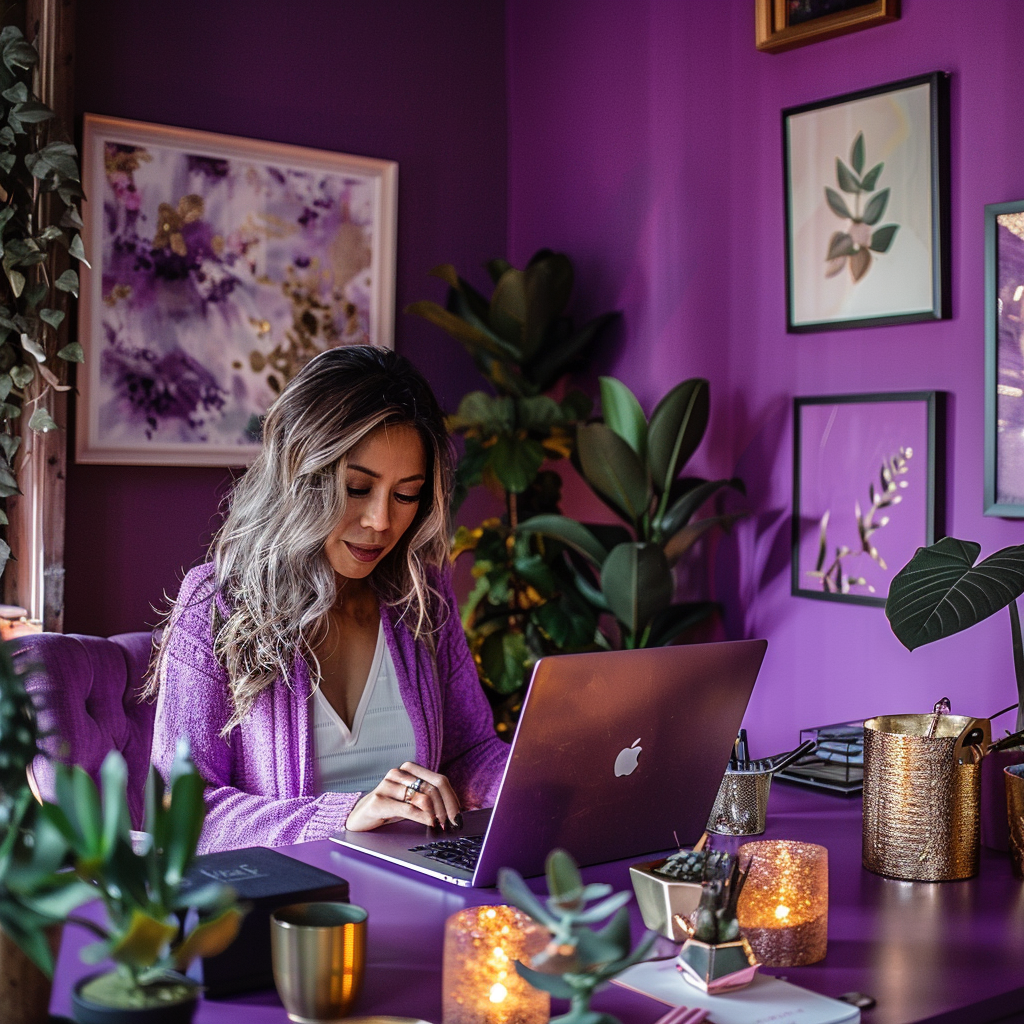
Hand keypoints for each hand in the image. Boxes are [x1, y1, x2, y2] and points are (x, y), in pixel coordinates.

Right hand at [344, 761, 461, 831]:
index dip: (452, 798)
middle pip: (433, 788)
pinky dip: (421, 817)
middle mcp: (399, 773)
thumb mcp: (412, 802)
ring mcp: (387, 785)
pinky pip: (407, 808)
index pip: (439, 780)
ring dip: (435, 815)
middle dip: (445, 809)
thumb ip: (430, 801)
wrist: (361, 817)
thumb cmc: (390, 808)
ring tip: (439, 826)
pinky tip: (429, 823)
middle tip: (450, 824)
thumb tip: (455, 811)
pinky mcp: (378, 800)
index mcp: (410, 769)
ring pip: (422, 798)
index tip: (458, 816)